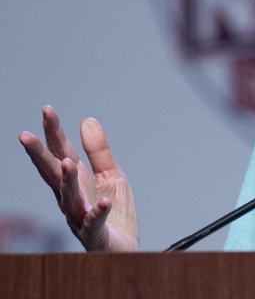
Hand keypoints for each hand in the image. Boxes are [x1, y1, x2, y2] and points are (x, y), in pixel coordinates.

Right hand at [19, 106, 138, 250]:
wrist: (125, 249)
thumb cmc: (114, 214)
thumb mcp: (111, 176)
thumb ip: (99, 152)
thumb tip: (86, 120)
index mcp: (75, 183)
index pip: (61, 153)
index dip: (54, 133)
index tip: (47, 110)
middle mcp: (72, 199)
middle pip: (53, 175)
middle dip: (40, 156)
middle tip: (25, 136)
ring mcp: (81, 217)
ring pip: (69, 199)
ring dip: (67, 182)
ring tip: (67, 162)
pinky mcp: (96, 234)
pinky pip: (95, 223)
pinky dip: (98, 212)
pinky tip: (103, 201)